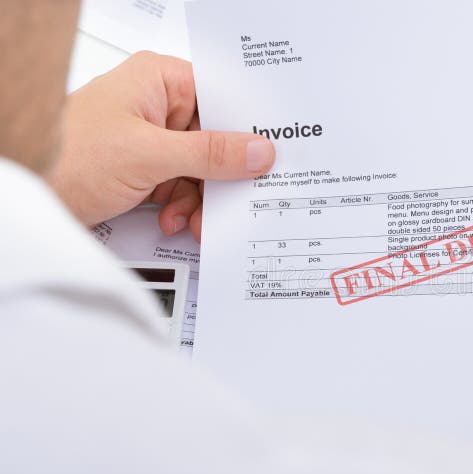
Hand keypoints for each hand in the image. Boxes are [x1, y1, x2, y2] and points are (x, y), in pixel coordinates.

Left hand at [50, 52, 274, 240]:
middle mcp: (158, 106)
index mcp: (159, 80)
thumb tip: (257, 151)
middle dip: (221, 178)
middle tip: (234, 199)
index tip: (270, 152)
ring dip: (201, 200)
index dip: (248, 126)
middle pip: (216, 140)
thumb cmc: (67, 155)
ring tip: (193, 219)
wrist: (27, 191)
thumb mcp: (149, 155)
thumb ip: (209, 154)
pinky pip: (183, 186)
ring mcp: (152, 139)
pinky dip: (182, 208)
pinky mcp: (145, 168)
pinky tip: (172, 219)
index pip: (223, 97)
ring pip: (202, 170)